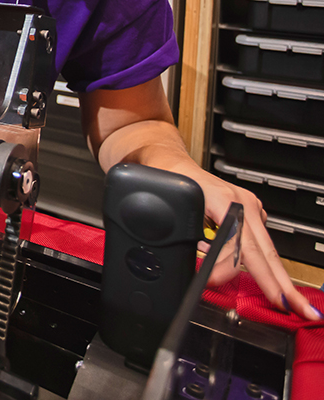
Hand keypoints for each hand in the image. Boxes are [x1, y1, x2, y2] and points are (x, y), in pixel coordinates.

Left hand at [173, 161, 321, 320]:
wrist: (168, 159)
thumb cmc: (168, 176)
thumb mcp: (175, 206)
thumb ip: (187, 237)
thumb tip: (201, 268)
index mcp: (225, 201)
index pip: (244, 245)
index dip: (245, 272)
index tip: (245, 291)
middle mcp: (242, 203)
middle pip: (266, 251)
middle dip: (282, 284)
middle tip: (302, 310)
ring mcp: (248, 206)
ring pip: (264, 249)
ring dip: (274, 278)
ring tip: (287, 301)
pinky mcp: (247, 211)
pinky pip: (256, 242)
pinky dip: (259, 263)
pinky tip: (265, 280)